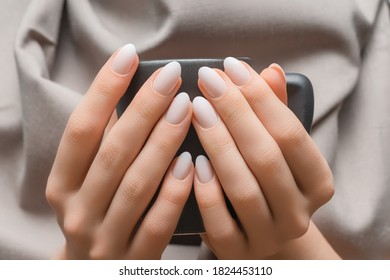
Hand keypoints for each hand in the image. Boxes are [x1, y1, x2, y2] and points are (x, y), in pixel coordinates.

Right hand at [46, 44, 193, 258]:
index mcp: (62, 185)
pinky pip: (159, 222)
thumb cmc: (97, 212)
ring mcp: (105, 238)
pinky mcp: (134, 259)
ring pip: (137, 184)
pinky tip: (191, 161)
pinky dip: (174, 191)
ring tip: (186, 108)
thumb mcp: (86, 181)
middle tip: (172, 76)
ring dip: (163, 142)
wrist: (94, 273)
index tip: (129, 55)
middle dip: (144, 109)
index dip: (104, 89)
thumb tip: (135, 95)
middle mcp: (78, 211)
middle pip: (114, 152)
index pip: (81, 129)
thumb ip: (104, 145)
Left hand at [192, 57, 333, 258]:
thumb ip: (275, 112)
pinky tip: (193, 160)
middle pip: (266, 158)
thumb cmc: (267, 180)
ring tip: (196, 110)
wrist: (259, 230)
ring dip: (218, 144)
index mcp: (318, 183)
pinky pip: (219, 222)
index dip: (260, 98)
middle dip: (234, 113)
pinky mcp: (237, 252)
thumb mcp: (278, 148)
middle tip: (207, 81)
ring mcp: (268, 236)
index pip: (291, 134)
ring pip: (243, 189)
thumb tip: (270, 71)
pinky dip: (206, 190)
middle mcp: (298, 213)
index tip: (230, 67)